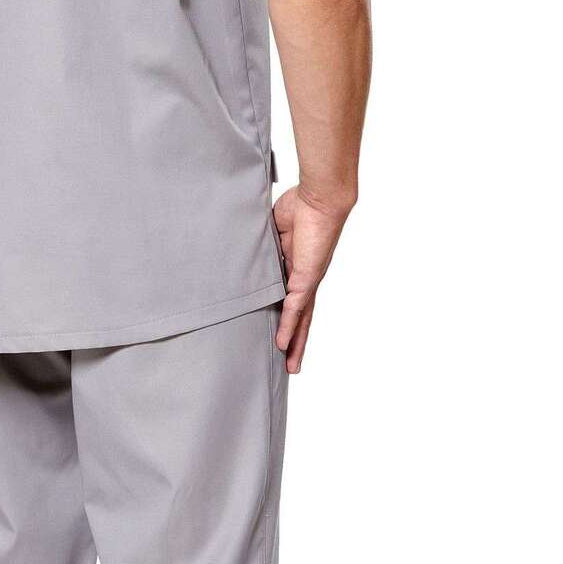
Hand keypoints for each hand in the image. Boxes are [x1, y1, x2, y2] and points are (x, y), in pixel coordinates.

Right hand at [272, 187, 351, 373]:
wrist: (320, 197)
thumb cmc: (300, 206)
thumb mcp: (273, 231)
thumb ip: (261, 245)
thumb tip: (243, 249)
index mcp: (296, 268)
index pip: (291, 301)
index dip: (287, 320)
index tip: (280, 336)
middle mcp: (304, 279)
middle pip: (301, 318)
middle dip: (296, 341)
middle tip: (290, 365)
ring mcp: (307, 281)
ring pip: (301, 320)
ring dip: (295, 343)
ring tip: (290, 366)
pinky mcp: (307, 278)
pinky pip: (295, 308)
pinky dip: (289, 326)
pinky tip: (283, 344)